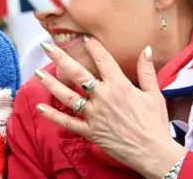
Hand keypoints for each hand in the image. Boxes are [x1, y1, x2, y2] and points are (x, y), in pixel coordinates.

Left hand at [35, 38, 186, 178]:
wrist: (153, 153)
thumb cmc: (155, 123)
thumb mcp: (154, 94)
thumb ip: (147, 71)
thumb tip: (144, 49)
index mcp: (120, 86)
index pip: (103, 60)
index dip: (93, 47)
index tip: (82, 37)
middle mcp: (103, 98)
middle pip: (78, 74)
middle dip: (60, 58)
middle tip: (46, 46)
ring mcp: (94, 115)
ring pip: (67, 96)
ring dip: (51, 84)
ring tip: (37, 72)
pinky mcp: (89, 131)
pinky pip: (67, 122)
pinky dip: (53, 116)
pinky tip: (40, 107)